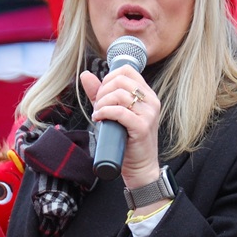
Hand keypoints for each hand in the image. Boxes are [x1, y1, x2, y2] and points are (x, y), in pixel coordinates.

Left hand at [81, 65, 160, 187]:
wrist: (140, 167)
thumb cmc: (126, 140)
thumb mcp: (112, 112)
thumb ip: (100, 93)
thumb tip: (85, 74)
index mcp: (147, 94)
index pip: (127, 70)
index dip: (109, 77)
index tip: (101, 92)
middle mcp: (151, 100)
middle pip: (121, 80)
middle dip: (103, 91)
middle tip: (98, 106)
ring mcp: (149, 113)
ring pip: (120, 95)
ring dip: (102, 103)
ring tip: (98, 113)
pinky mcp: (142, 127)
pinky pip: (120, 112)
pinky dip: (105, 112)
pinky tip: (99, 118)